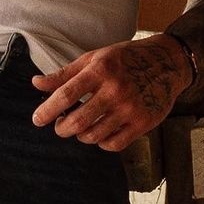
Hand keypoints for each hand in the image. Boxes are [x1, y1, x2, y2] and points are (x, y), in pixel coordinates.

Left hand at [30, 35, 193, 150]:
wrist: (168, 63)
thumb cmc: (125, 59)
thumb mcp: (94, 58)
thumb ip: (64, 74)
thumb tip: (36, 84)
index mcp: (100, 70)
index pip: (66, 95)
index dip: (47, 110)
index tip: (37, 119)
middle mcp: (115, 90)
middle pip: (78, 121)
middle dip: (61, 128)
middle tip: (59, 126)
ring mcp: (130, 108)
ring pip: (94, 136)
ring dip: (80, 135)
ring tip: (79, 127)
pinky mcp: (143, 123)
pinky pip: (114, 144)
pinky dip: (101, 142)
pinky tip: (99, 132)